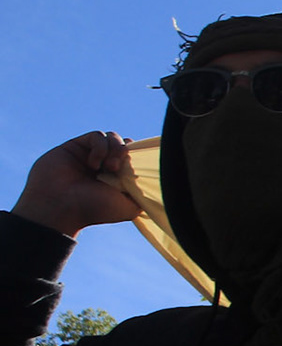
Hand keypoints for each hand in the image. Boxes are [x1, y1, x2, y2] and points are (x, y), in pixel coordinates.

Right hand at [11, 131, 143, 236]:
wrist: (59, 206)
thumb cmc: (94, 209)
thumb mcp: (130, 207)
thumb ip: (145, 193)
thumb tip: (158, 181)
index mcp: (119, 179)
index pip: (137, 159)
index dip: (141, 159)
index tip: (140, 168)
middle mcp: (106, 165)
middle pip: (127, 146)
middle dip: (129, 154)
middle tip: (120, 169)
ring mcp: (91, 154)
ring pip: (114, 137)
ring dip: (116, 149)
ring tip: (109, 167)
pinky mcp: (77, 145)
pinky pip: (97, 135)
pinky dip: (101, 146)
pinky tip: (94, 163)